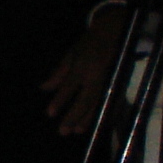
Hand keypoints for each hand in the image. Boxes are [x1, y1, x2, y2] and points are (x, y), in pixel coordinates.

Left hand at [41, 7, 127, 135]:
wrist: (116, 31)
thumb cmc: (89, 43)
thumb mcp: (71, 53)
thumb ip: (58, 73)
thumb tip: (44, 89)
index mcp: (83, 65)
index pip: (69, 86)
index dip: (60, 100)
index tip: (50, 114)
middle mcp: (97, 74)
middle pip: (85, 99)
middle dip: (74, 116)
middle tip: (63, 131)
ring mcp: (109, 80)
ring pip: (99, 103)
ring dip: (88, 118)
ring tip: (76, 131)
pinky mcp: (118, 83)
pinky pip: (111, 102)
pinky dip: (103, 115)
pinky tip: (95, 124)